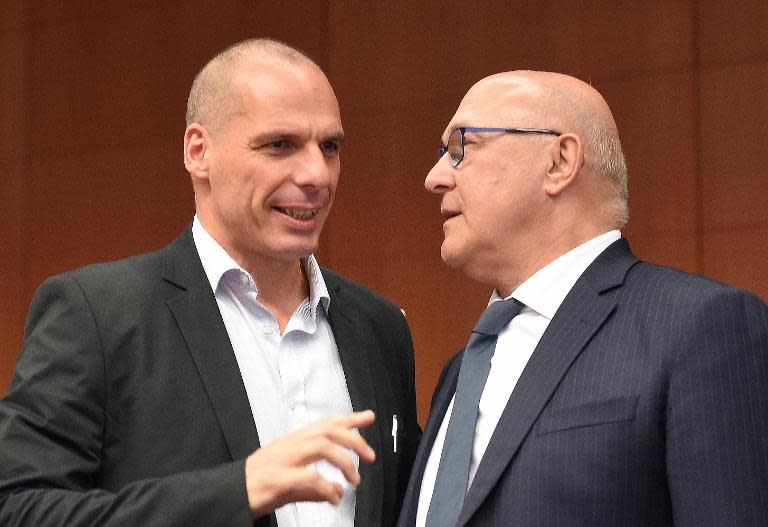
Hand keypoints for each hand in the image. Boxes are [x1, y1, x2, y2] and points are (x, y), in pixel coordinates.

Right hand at [244, 409, 375, 518]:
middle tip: (370, 456)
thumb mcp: (290, 485)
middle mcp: (288, 447)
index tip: (368, 417)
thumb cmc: (254, 487)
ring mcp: (282, 461)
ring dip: (343, 461)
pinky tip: (334, 497)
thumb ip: (314, 487)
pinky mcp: (276, 479)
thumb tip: (337, 491)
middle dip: (354, 439)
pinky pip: (308, 477)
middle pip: (327, 430)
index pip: (324, 423)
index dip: (348, 419)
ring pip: (321, 446)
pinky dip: (326, 487)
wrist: (227, 496)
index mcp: (291, 444)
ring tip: (354, 479)